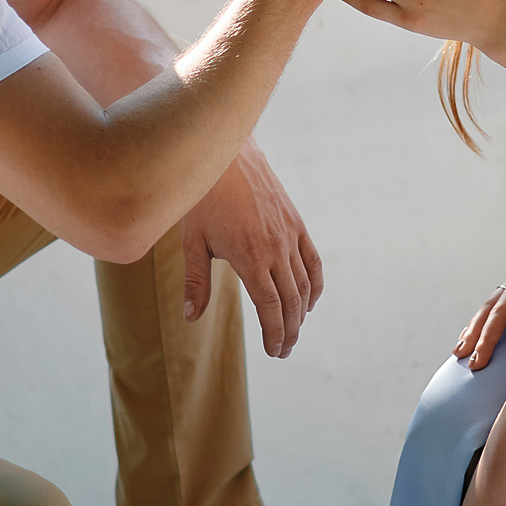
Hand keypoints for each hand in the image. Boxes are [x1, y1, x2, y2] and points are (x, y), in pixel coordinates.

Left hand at [181, 140, 325, 357]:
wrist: (227, 155)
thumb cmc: (204, 197)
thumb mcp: (193, 241)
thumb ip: (195, 281)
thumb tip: (191, 316)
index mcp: (250, 257)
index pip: (269, 307)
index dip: (274, 333)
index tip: (273, 351)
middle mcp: (276, 248)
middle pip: (291, 301)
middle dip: (289, 330)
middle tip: (284, 350)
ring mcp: (290, 234)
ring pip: (304, 284)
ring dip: (302, 313)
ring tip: (294, 330)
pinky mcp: (296, 223)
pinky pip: (312, 260)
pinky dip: (315, 284)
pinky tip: (309, 300)